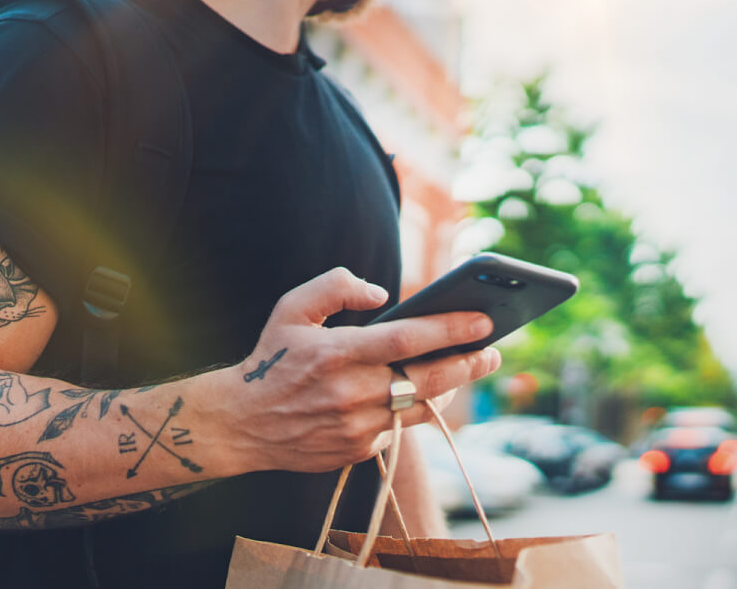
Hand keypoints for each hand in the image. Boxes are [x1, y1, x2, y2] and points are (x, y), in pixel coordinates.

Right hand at [213, 267, 500, 472]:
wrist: (243, 423)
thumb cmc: (273, 358)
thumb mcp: (291, 309)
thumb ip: (335, 286)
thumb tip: (381, 292)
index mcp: (336, 352)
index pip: (407, 339)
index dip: (450, 329)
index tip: (483, 320)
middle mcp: (350, 392)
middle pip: (427, 379)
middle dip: (468, 363)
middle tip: (494, 351)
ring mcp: (356, 426)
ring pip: (421, 407)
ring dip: (450, 389)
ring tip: (469, 368)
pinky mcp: (358, 450)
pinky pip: (400, 428)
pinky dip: (415, 409)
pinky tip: (427, 393)